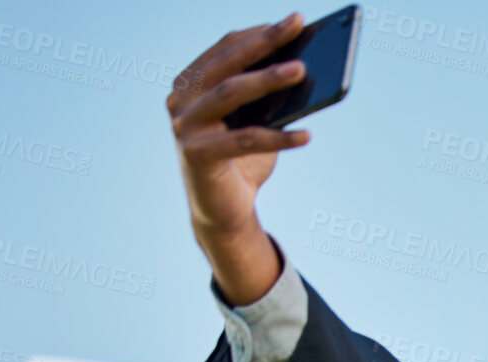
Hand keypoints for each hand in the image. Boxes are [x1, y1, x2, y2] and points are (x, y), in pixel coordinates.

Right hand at [167, 14, 311, 304]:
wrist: (222, 213)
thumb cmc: (243, 162)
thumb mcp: (256, 122)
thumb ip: (269, 99)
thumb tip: (303, 70)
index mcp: (191, 84)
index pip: (225, 49)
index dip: (258, 33)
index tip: (292, 21)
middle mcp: (180, 99)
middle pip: (227, 64)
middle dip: (264, 42)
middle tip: (295, 27)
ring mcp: (184, 126)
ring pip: (230, 94)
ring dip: (268, 79)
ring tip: (302, 70)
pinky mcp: (196, 155)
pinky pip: (244, 140)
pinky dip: (279, 138)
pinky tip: (307, 135)